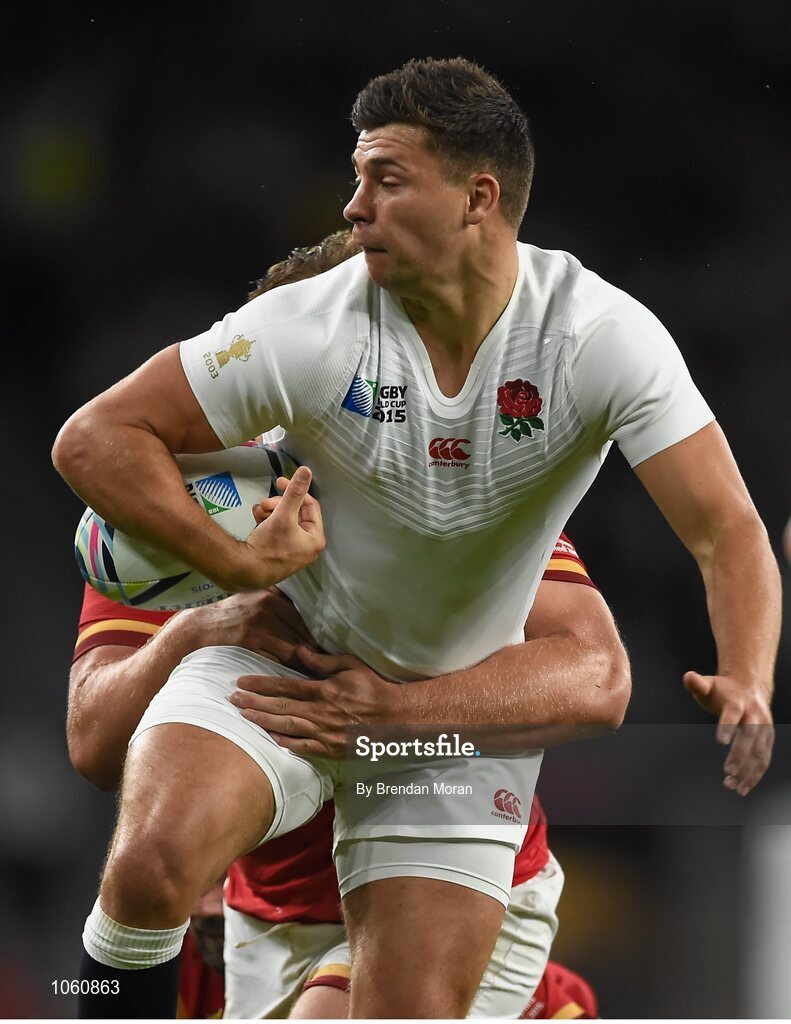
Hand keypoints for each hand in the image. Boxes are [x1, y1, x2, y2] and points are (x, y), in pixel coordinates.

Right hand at [179, 588, 317, 670]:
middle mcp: (267, 607)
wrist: (199, 627)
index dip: (313, 634)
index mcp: (271, 596)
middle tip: (326, 663)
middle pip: (300, 632)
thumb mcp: (252, 597)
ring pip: (292, 647)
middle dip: (313, 649)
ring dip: (305, 661)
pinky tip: (296, 675)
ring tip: (316, 672)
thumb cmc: (227, 614)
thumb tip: (303, 609)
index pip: (301, 618)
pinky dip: (288, 667)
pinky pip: (277, 658)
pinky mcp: (250, 642)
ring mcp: (259, 625)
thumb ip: (275, 599)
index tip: (323, 646)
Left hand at [229, 648, 403, 757]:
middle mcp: (322, 712)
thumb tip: (300, 652)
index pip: (286, 687)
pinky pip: (303, 747)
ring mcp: (325, 733)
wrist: (395, 718)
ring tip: (243, 716)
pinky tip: (270, 738)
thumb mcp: (352, 666)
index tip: (242, 682)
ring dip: (262, 722)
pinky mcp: (331, 749)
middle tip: (231, 699)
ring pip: (287, 727)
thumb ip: (324, 661)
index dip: (262, 684)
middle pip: (280, 707)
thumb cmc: (373, 688)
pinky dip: (285, 743)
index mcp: (325, 690)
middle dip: (253, 703)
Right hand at [237, 467, 324, 586]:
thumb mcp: (283, 514)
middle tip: (265, 503)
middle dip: (278, 504)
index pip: (310, 505)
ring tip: (258, 512)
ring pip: (284, 520)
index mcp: (315, 539)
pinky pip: (276, 531)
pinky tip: (256, 520)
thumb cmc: (269, 545)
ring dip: (270, 511)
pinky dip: (266, 522)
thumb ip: (295, 491)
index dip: (295, 490)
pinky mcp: (278, 554)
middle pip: (296, 513)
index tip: (279, 481)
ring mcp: (292, 552)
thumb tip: (306, 470)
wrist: (244, 571)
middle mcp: (307, 547)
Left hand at [683, 671, 773, 794]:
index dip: (727, 726)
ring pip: (759, 752)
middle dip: (740, 755)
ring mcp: (764, 728)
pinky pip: (764, 760)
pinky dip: (755, 775)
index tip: (720, 742)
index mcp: (738, 701)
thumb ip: (697, 683)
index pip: (733, 714)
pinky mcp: (768, 739)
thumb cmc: (723, 690)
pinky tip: (743, 788)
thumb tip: (688, 676)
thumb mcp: (709, 684)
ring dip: (748, 771)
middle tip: (727, 773)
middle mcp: (755, 715)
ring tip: (732, 787)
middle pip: (749, 737)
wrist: (750, 687)